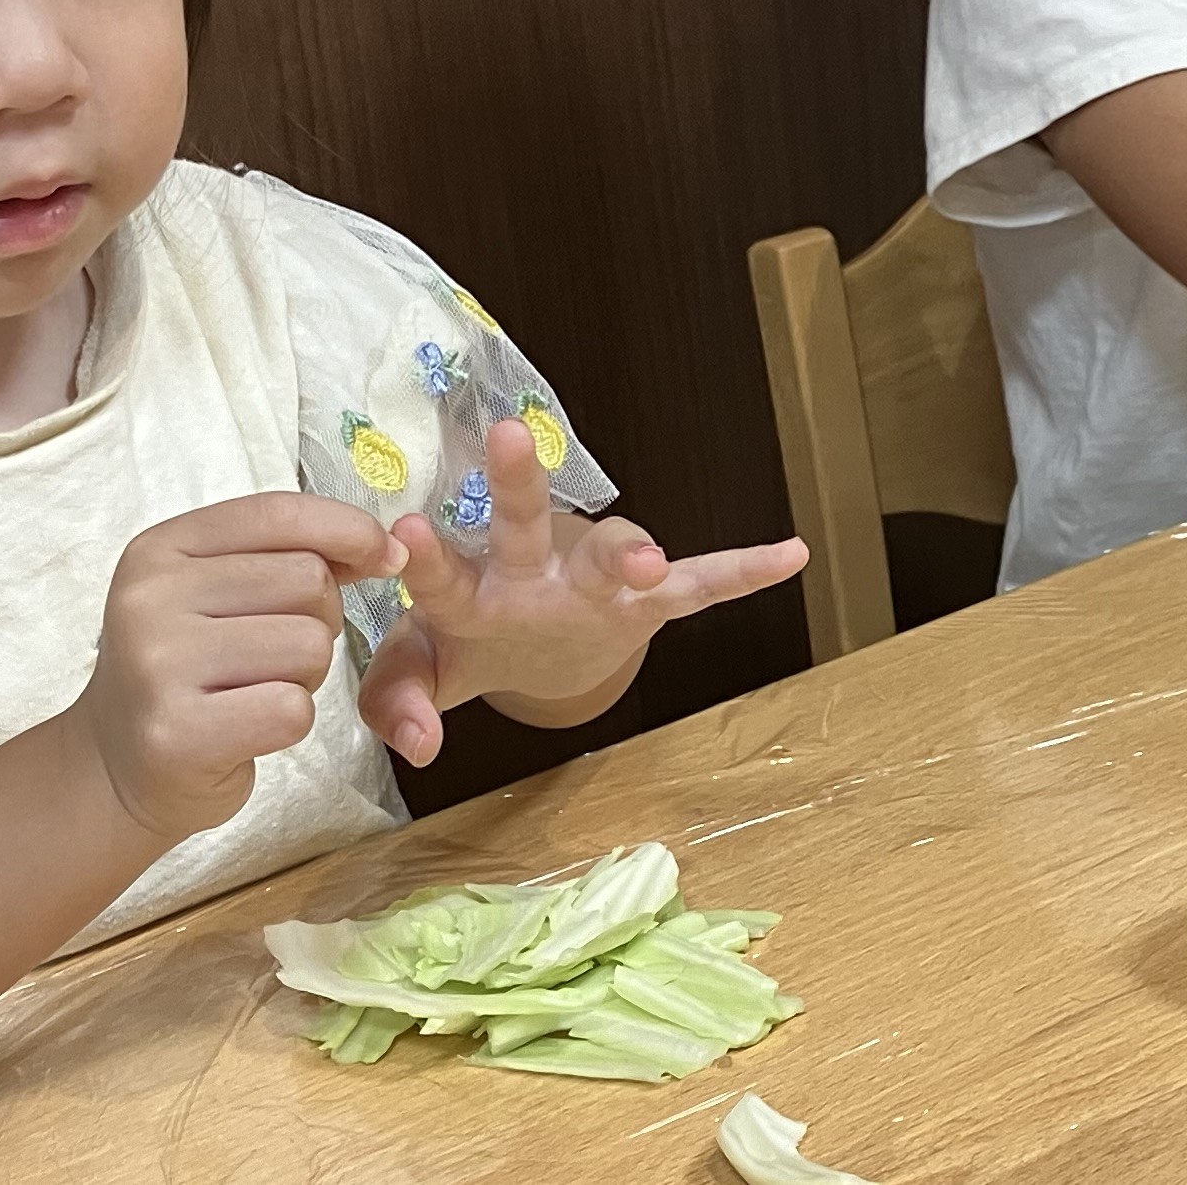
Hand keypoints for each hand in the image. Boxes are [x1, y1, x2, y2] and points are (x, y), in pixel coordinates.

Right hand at [67, 493, 401, 841]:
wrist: (114, 769)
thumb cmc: (186, 672)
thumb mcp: (215, 593)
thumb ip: (287, 557)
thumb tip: (385, 546)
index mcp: (160, 549)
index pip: (277, 514)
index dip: (348, 528)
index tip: (385, 554)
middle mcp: (150, 598)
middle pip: (307, 579)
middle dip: (318, 619)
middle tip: (271, 655)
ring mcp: (158, 666)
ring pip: (309, 645)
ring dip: (305, 675)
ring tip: (254, 690)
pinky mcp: (178, 733)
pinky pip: (292, 708)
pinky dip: (289, 722)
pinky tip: (245, 728)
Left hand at [358, 421, 809, 765]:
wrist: (533, 641)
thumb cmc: (466, 642)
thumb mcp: (423, 674)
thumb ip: (398, 702)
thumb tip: (418, 747)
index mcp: (469, 594)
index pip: (441, 577)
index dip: (423, 558)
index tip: (404, 529)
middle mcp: (531, 573)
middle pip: (522, 525)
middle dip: (517, 485)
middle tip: (509, 438)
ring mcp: (592, 583)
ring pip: (611, 553)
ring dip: (628, 549)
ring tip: (646, 562)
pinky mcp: (645, 600)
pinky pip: (699, 584)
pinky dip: (740, 572)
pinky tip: (788, 555)